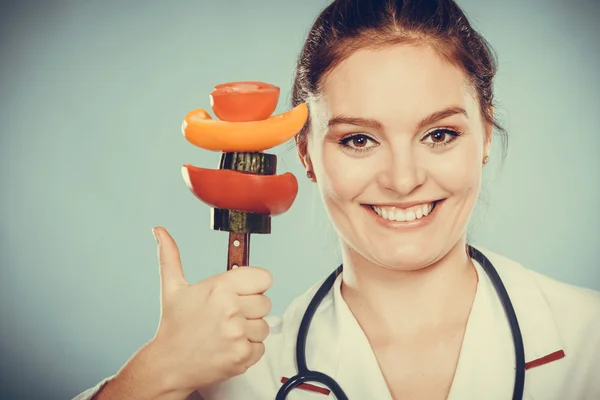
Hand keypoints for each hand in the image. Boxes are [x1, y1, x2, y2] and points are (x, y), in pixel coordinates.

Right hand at [148, 226, 272, 393]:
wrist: (168, 365)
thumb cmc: (174, 326)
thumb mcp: (172, 288)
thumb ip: (170, 256)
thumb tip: (159, 231)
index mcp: (219, 288)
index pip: (264, 278)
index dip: (254, 284)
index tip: (242, 291)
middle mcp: (230, 309)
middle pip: (265, 302)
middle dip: (250, 309)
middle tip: (228, 315)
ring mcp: (237, 334)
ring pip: (264, 326)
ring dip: (250, 330)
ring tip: (226, 332)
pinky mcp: (242, 356)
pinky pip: (261, 347)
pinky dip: (248, 349)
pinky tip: (228, 346)